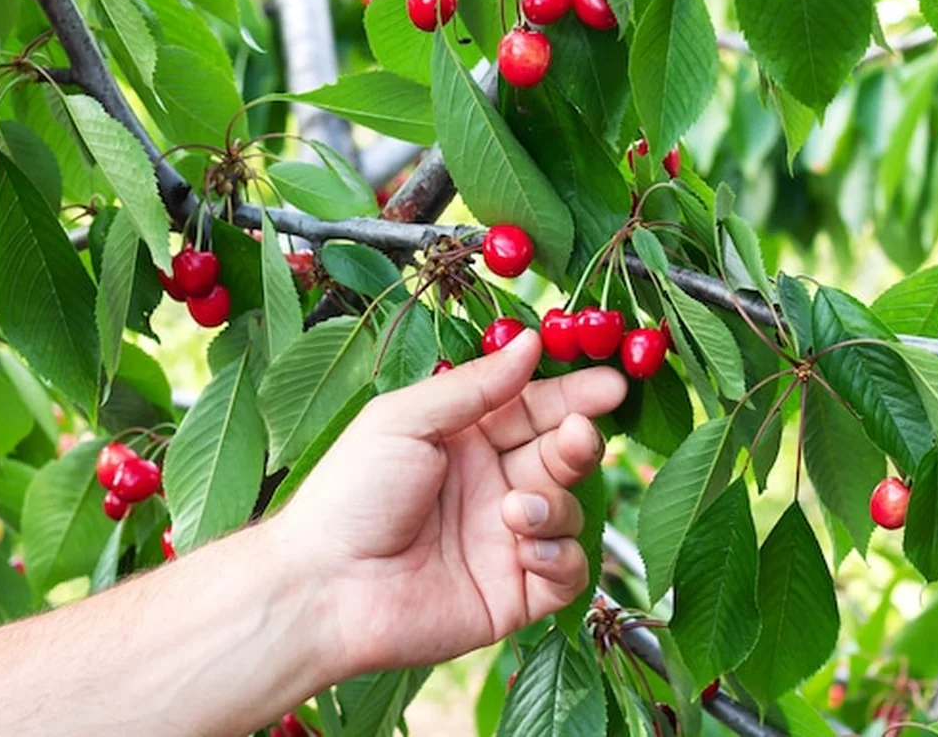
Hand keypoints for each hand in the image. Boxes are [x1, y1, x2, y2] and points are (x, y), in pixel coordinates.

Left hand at [273, 330, 626, 676]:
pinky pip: (567, 572)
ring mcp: (505, 541)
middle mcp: (491, 486)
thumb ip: (475, 386)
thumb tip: (532, 342)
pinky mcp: (514, 595)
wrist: (324, 588)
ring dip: (555, 504)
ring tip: (514, 511)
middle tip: (577, 437)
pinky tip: (525, 549)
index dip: (575, 396)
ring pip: (569, 511)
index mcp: (465, 440)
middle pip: (560, 455)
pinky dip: (560, 557)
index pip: (534, 409)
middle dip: (577, 442)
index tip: (613, 383)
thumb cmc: (351, 495)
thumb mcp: (406, 419)